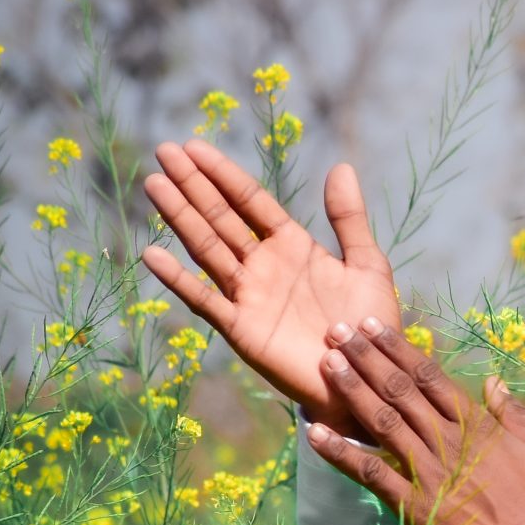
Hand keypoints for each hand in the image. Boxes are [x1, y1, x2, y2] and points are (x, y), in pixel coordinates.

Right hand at [140, 143, 400, 435]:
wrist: (369, 379)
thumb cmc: (370, 326)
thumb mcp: (367, 265)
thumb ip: (350, 219)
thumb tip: (340, 167)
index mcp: (292, 246)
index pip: (250, 202)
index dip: (223, 174)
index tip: (194, 146)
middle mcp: (264, 267)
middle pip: (221, 217)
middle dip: (193, 185)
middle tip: (163, 151)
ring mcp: (250, 297)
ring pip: (208, 248)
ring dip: (181, 217)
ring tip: (155, 184)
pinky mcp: (243, 330)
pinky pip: (206, 301)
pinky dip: (180, 279)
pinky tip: (153, 255)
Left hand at [304, 318, 524, 524]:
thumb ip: (512, 411)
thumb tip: (493, 381)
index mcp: (475, 424)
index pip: (428, 376)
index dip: (398, 348)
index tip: (373, 327)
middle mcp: (446, 440)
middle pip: (399, 390)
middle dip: (365, 357)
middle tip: (336, 331)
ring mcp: (428, 472)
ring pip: (382, 422)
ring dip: (352, 390)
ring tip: (326, 363)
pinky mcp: (414, 505)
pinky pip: (371, 474)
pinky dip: (342, 453)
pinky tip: (315, 432)